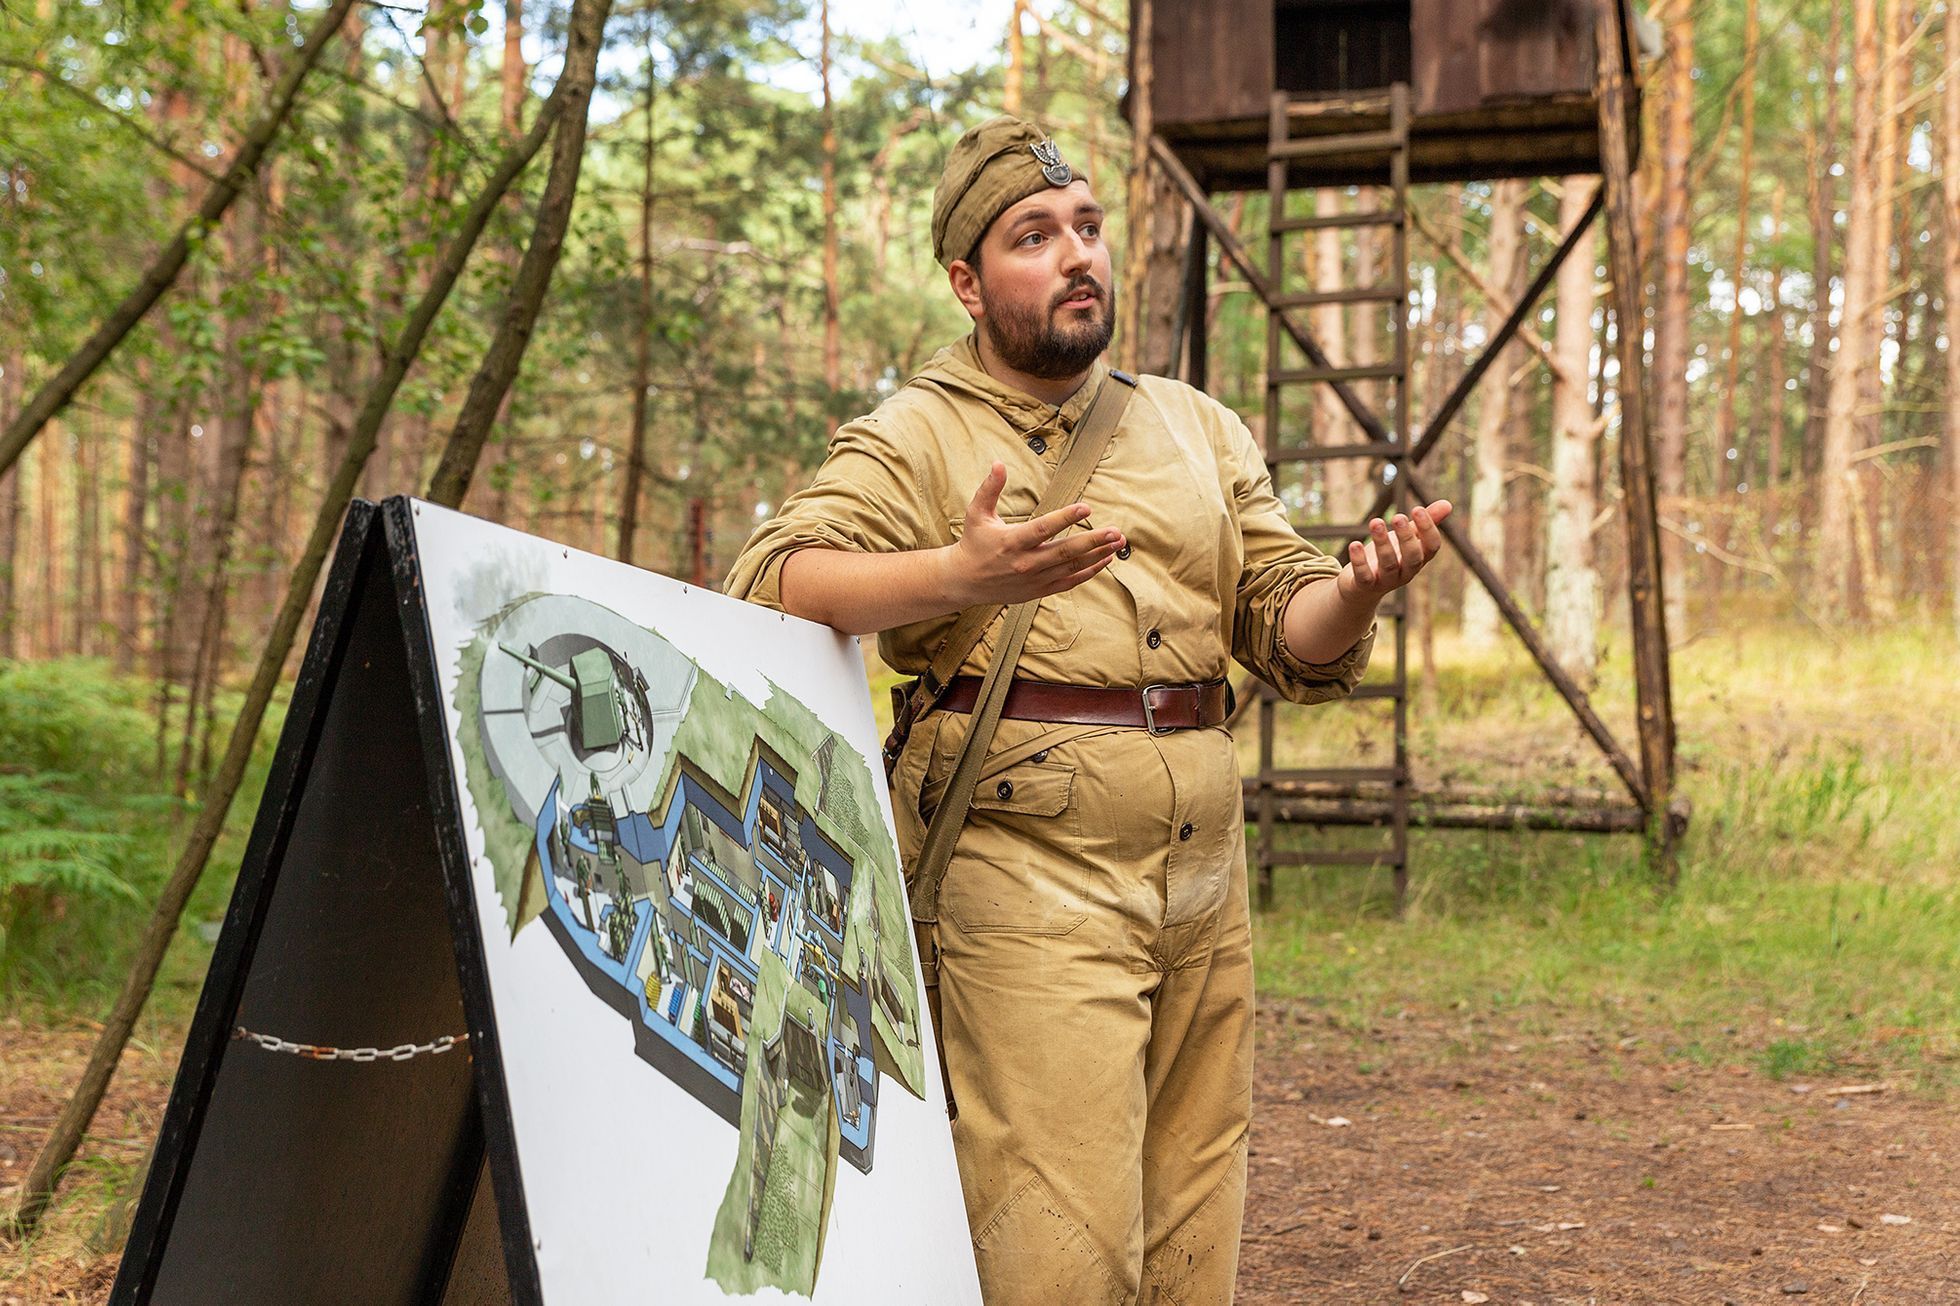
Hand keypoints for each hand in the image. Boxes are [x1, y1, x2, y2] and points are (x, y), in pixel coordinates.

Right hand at [943, 462, 1126, 605]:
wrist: (965, 581)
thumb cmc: (974, 542)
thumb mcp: (976, 513)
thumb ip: (989, 488)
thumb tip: (998, 464)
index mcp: (1011, 542)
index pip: (1043, 528)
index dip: (1065, 518)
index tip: (1086, 508)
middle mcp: (1025, 563)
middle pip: (1065, 551)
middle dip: (1093, 541)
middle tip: (1115, 531)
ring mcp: (1035, 579)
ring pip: (1072, 566)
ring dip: (1097, 555)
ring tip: (1118, 543)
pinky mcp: (1040, 590)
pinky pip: (1070, 581)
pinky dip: (1089, 571)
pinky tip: (1105, 560)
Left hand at [1336, 500, 1452, 601]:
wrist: (1361, 586)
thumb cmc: (1389, 556)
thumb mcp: (1406, 538)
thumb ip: (1424, 523)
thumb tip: (1448, 504)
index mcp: (1419, 558)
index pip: (1431, 547)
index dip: (1427, 529)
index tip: (1417, 508)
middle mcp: (1406, 572)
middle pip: (1412, 557)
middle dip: (1406, 537)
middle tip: (1397, 517)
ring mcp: (1386, 580)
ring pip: (1387, 564)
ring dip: (1382, 543)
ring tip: (1375, 522)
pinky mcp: (1365, 585)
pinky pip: (1364, 576)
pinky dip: (1359, 561)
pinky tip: (1355, 544)